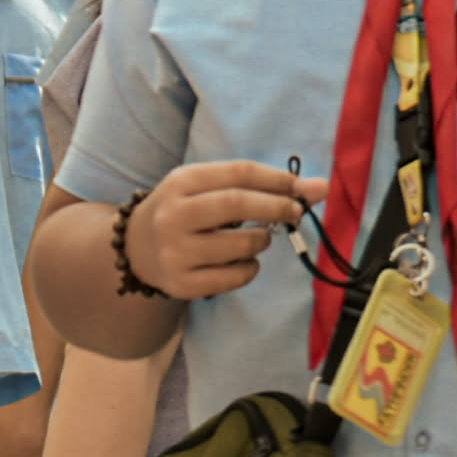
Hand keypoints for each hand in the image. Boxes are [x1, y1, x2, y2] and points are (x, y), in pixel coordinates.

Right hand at [124, 164, 324, 300]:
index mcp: (181, 182)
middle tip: (297, 212)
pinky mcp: (181, 284)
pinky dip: (250, 268)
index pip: (239, 173)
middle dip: (278, 206)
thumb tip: (320, 188)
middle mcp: (173, 215)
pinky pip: (235, 277)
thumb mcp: (207, 187)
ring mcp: (174, 252)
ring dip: (263, 240)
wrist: (136, 249)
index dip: (279, 179)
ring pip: (241, 245)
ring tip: (259, 238)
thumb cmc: (186, 211)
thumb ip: (257, 184)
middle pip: (238, 204)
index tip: (306, 188)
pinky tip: (243, 261)